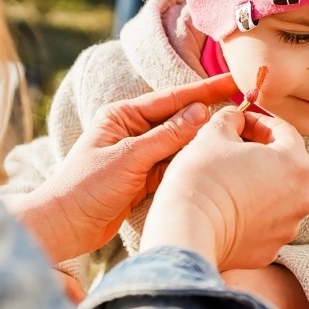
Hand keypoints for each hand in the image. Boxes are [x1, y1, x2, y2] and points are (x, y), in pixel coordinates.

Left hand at [6, 74, 240, 261]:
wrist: (63, 227)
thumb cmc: (85, 187)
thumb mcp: (129, 158)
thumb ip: (166, 136)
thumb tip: (200, 112)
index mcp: (122, 116)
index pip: (171, 99)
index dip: (205, 91)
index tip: (232, 82)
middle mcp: (132, 132)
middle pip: (179, 120)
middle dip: (209, 115)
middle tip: (244, 108)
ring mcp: (138, 156)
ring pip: (179, 145)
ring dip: (203, 142)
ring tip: (236, 135)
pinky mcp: (142, 179)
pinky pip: (173, 166)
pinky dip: (190, 164)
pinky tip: (212, 161)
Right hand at [140, 108, 308, 271]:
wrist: (187, 230)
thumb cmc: (203, 177)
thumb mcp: (214, 133)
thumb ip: (231, 119)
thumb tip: (235, 120)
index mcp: (297, 163)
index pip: (284, 131)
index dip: (260, 122)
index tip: (240, 122)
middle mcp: (303, 197)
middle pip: (286, 165)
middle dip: (262, 154)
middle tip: (233, 148)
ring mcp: (289, 226)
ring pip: (278, 196)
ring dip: (258, 184)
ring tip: (229, 180)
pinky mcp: (271, 249)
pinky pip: (266, 223)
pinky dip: (252, 213)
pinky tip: (228, 207)